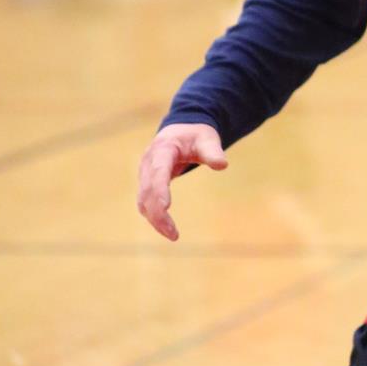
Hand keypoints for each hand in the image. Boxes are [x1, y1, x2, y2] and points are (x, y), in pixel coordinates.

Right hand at [137, 122, 227, 240]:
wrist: (180, 130)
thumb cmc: (195, 135)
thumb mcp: (207, 139)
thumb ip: (213, 151)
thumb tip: (223, 165)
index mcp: (163, 149)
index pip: (158, 171)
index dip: (160, 190)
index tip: (165, 208)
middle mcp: (148, 162)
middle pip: (148, 191)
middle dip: (158, 214)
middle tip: (174, 234)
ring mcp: (144, 173)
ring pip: (143, 200)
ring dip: (154, 219)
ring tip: (173, 235)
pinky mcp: (146, 183)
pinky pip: (145, 202)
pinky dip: (153, 216)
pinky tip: (165, 227)